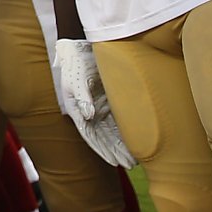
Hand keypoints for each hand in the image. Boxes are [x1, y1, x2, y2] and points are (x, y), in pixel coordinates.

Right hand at [53, 39, 134, 167]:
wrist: (81, 46)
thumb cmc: (76, 62)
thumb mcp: (76, 78)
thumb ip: (82, 97)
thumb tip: (89, 116)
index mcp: (78, 109)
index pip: (91, 135)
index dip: (102, 150)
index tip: (114, 162)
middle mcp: (90, 111)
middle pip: (103, 137)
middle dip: (115, 152)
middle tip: (130, 166)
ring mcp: (100, 106)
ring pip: (112, 131)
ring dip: (121, 145)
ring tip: (135, 159)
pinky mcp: (110, 99)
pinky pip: (118, 119)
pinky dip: (126, 131)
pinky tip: (136, 140)